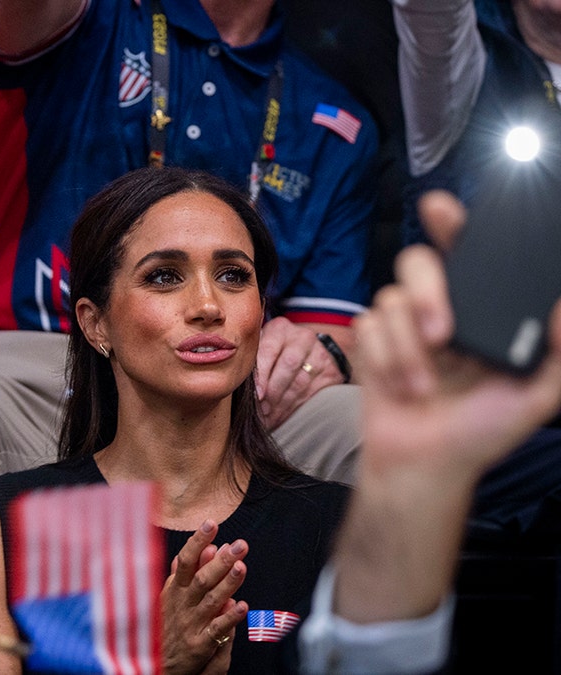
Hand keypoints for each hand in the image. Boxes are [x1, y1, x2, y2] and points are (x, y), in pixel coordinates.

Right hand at [162, 520, 247, 674]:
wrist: (158, 665)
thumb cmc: (169, 626)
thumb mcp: (171, 595)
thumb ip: (188, 572)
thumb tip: (207, 547)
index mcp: (174, 591)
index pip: (185, 561)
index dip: (198, 542)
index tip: (211, 524)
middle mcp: (181, 605)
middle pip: (201, 579)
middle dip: (221, 560)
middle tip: (240, 545)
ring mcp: (190, 625)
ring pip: (211, 601)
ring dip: (227, 584)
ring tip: (242, 567)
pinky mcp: (199, 645)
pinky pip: (216, 630)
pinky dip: (229, 618)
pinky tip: (242, 606)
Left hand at [255, 318, 344, 427]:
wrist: (309, 351)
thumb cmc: (274, 352)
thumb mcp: (262, 348)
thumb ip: (251, 359)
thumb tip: (233, 382)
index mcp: (280, 328)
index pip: (269, 349)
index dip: (262, 374)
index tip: (256, 395)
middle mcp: (302, 337)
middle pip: (288, 365)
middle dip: (273, 391)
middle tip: (261, 410)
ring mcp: (320, 353)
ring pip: (300, 382)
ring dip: (282, 403)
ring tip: (268, 416)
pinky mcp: (331, 371)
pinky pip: (311, 393)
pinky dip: (294, 408)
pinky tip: (281, 416)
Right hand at [356, 193, 560, 482]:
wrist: (422, 468)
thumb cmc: (480, 434)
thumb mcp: (535, 398)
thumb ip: (557, 355)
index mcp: (482, 313)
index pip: (468, 255)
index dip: (453, 224)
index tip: (441, 210)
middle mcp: (439, 311)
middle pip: (417, 262)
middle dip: (426, 294)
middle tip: (442, 335)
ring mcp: (402, 326)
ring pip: (389, 299)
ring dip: (407, 350)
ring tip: (425, 386)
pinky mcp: (371, 344)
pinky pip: (367, 328)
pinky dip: (385, 362)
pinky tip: (403, 388)